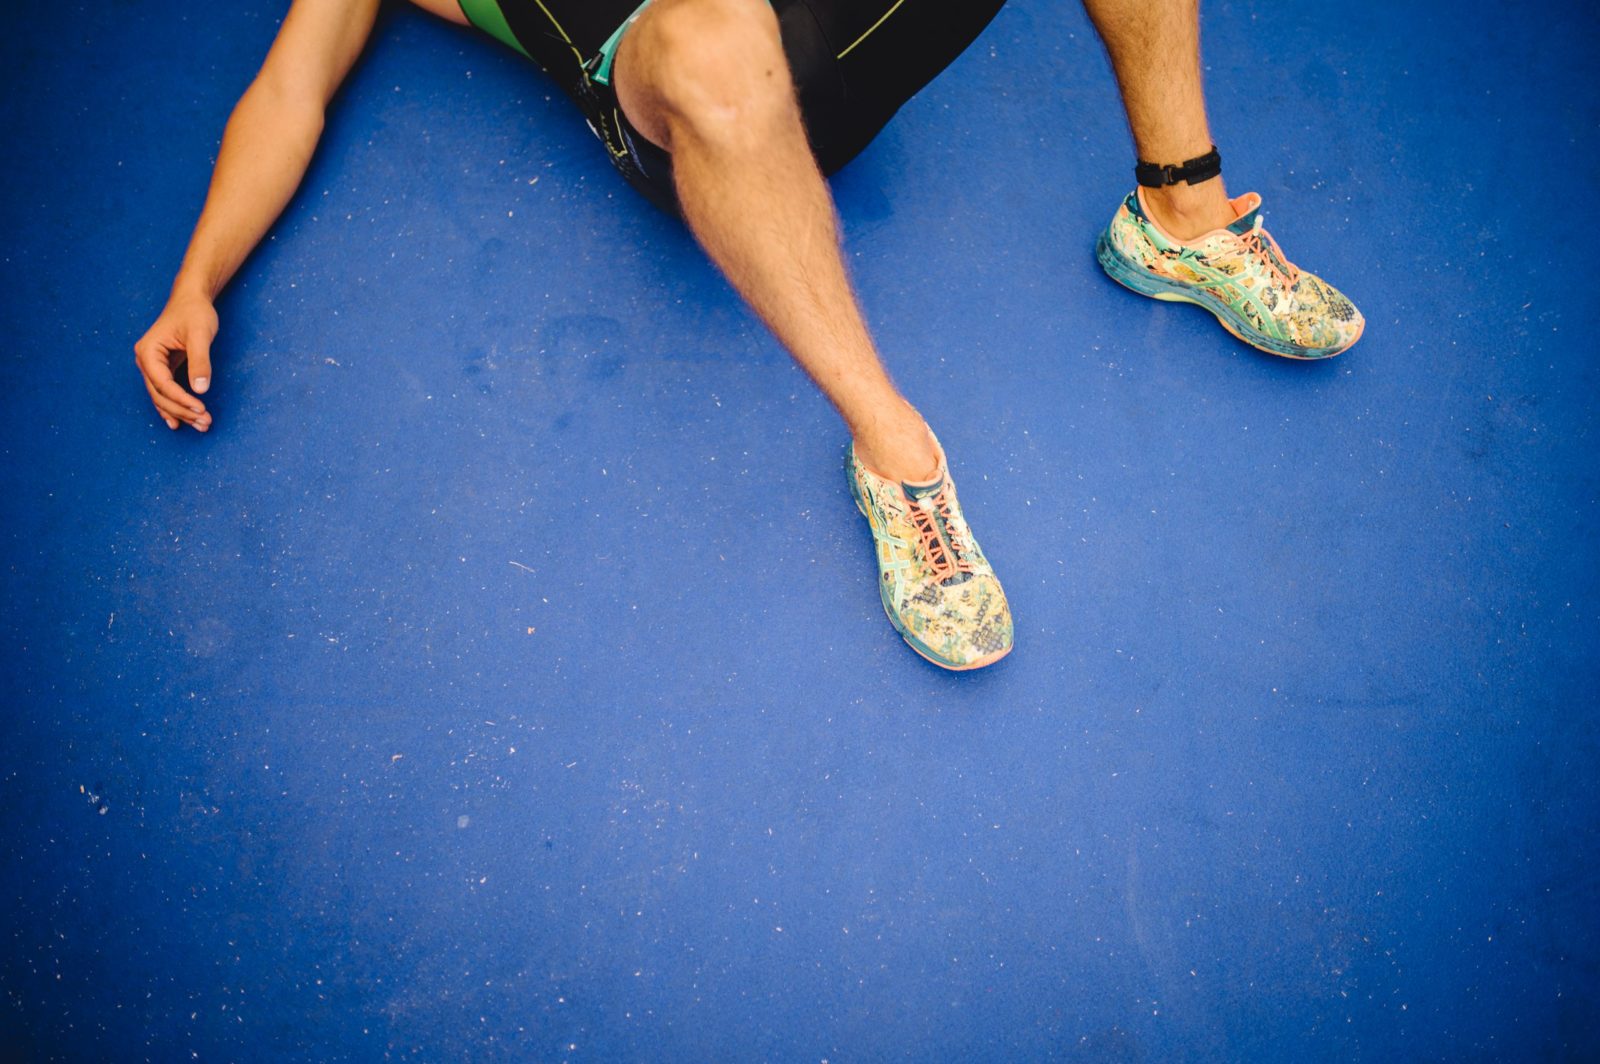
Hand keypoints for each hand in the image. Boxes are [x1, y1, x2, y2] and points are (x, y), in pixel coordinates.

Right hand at [135, 294, 218, 431]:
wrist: (191, 300)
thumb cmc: (194, 313)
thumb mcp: (200, 335)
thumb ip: (200, 362)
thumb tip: (200, 390)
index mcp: (148, 351)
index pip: (162, 383)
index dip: (181, 399)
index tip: (200, 409)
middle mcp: (145, 360)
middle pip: (160, 394)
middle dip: (182, 411)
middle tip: (205, 423)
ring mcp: (152, 366)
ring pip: (162, 396)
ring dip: (180, 413)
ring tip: (201, 425)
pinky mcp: (162, 368)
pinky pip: (165, 392)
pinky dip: (173, 407)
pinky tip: (179, 423)